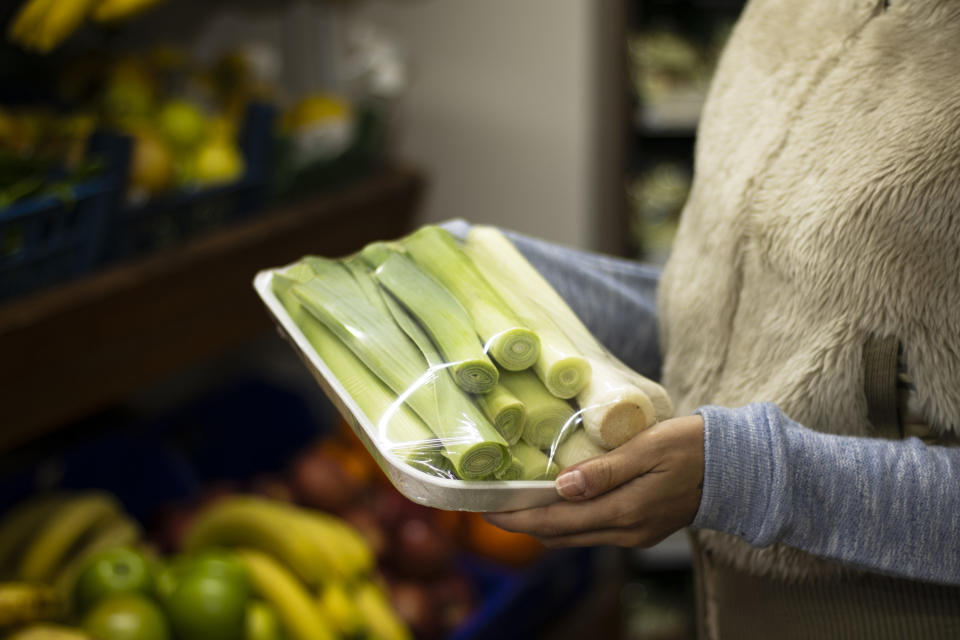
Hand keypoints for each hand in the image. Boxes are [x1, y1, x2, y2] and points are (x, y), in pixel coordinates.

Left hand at [485, 415, 704, 547]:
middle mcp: (625, 531)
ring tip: (517, 501)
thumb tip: (560, 487)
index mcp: (624, 512)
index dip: (517, 518)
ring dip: (544, 523)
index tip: (485, 509)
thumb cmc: (693, 447)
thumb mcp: (648, 448)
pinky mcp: (641, 528)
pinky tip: (557, 500)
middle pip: (560, 535)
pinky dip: (569, 519)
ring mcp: (634, 534)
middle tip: (491, 504)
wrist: (737, 467)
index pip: (556, 523)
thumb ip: (605, 470)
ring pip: (576, 536)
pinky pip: (594, 529)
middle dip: (523, 523)